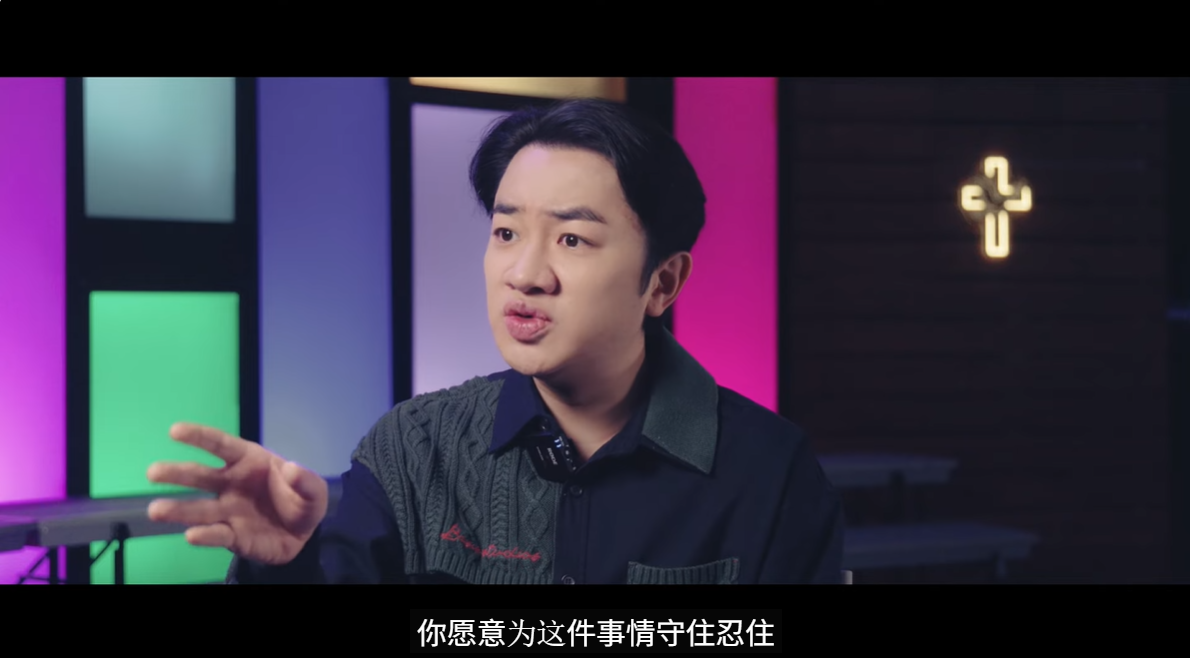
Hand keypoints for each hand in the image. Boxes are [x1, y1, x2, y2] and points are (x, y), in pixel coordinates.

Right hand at [146, 422, 327, 565]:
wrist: (303, 535)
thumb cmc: (300, 501)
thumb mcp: (314, 491)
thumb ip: (306, 480)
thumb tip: (291, 469)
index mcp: (249, 461)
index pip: (221, 445)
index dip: (199, 437)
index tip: (175, 430)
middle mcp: (231, 484)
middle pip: (200, 476)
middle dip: (177, 473)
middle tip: (153, 472)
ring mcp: (228, 511)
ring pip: (199, 509)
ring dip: (177, 509)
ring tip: (155, 511)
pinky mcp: (231, 536)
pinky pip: (216, 534)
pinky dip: (204, 535)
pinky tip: (192, 535)